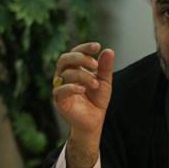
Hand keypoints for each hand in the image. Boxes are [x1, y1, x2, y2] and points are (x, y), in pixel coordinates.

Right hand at [52, 42, 113, 167]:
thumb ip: (105, 67)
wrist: (94, 121)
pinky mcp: (59, 100)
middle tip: (95, 65)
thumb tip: (109, 50)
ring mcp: (60, 87)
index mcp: (75, 68)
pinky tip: (83, 89)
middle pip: (65, 59)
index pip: (75, 52)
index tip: (97, 46)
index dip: (84, 47)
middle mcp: (64, 76)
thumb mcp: (104, 81)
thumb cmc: (97, 99)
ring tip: (96, 84)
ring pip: (65, 74)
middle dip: (80, 58)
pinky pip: (60, 90)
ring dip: (83, 76)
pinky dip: (72, 87)